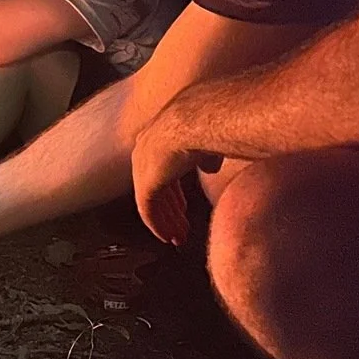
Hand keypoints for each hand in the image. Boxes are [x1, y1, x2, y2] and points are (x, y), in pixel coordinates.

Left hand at [129, 109, 206, 247]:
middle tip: (180, 227)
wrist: (203, 121)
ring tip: (177, 237)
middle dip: (170, 209)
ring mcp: (143, 165)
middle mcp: (146, 149)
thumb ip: (207, 156)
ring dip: (165, 221)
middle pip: (157, 186)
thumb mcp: (212, 140)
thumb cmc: (216, 122)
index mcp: (162, 134)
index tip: (183, 207)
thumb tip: (209, 168)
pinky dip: (157, 225)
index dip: (175, 191)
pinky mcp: (144, 182)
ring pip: (152, 201)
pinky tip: (167, 237)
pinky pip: (147, 210)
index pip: (165, 169)